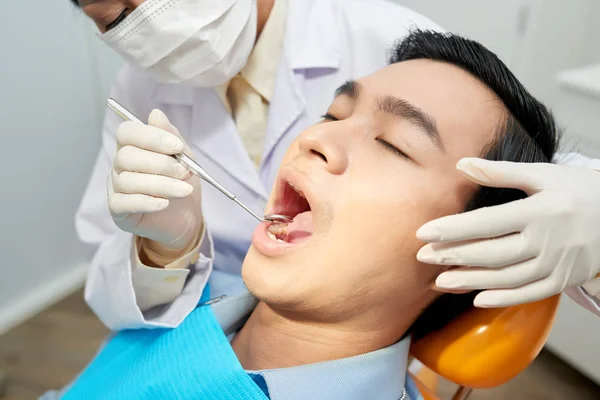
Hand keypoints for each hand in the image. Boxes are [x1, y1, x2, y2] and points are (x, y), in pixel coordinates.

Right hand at [108, 109, 202, 255]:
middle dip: (160, 164)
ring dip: (161, 185)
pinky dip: (146, 202)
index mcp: (132, 146)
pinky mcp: (118, 211)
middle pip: (126, 156)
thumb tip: (156, 114)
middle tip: (185, 172)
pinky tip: (164, 203)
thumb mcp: (184, 157)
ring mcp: (115, 187)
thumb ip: (171, 137)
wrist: (186, 216)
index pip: (127, 132)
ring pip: (128, 181)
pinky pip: (124, 203)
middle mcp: (119, 165)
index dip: (151, 137)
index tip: (177, 146)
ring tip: (184, 190)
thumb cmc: (181, 182)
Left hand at [416, 157, 599, 306]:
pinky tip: (476, 299)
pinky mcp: (563, 280)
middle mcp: (546, 240)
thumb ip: (500, 172)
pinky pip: (530, 294)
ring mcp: (556, 264)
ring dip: (470, 281)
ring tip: (439, 281)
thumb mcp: (544, 175)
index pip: (486, 222)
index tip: (423, 233)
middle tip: (422, 258)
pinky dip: (503, 298)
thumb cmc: (579, 191)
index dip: (452, 229)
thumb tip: (461, 164)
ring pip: (506, 277)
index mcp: (538, 211)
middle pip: (491, 253)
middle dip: (453, 256)